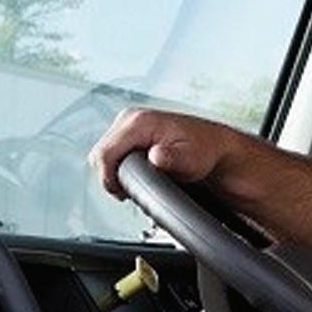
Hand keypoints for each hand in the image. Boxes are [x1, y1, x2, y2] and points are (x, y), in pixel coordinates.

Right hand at [88, 108, 225, 197]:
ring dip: (114, 172)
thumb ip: (172, 159)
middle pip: (99, 154)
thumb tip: (156, 156)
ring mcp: (128, 122)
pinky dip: (117, 166)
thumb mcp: (191, 160)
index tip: (123, 194)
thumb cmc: (204, 152)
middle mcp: (131, 117)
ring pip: (103, 154)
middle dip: (111, 177)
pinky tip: (134, 173)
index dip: (109, 179)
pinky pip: (111, 152)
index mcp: (140, 121)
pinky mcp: (129, 131)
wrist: (212, 146)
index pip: (105, 154)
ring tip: (135, 183)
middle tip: (130, 192)